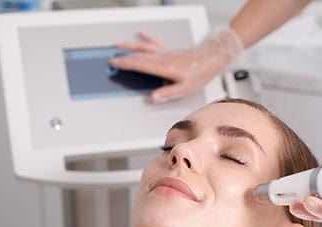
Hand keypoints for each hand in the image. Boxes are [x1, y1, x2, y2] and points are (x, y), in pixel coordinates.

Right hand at [108, 28, 242, 102]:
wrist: (210, 60)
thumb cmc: (199, 75)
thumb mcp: (184, 89)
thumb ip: (167, 93)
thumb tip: (153, 97)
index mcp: (163, 67)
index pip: (140, 65)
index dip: (126, 64)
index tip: (115, 63)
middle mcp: (162, 58)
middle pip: (139, 56)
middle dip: (124, 57)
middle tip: (112, 59)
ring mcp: (165, 53)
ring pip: (144, 48)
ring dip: (131, 46)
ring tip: (119, 45)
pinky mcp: (170, 51)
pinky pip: (156, 43)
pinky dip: (147, 38)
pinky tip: (142, 34)